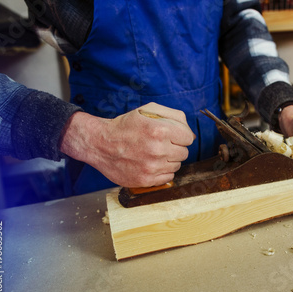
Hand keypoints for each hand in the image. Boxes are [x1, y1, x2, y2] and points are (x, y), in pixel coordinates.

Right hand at [60, 102, 194, 187]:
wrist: (100, 144)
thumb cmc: (126, 126)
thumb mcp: (148, 110)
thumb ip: (175, 117)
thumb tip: (191, 134)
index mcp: (159, 130)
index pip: (188, 138)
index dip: (181, 136)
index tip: (172, 136)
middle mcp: (157, 150)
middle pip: (184, 153)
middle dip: (175, 147)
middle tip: (160, 144)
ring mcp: (151, 167)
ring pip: (177, 165)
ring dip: (168, 159)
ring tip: (153, 153)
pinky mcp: (146, 180)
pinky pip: (168, 177)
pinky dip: (162, 171)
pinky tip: (150, 163)